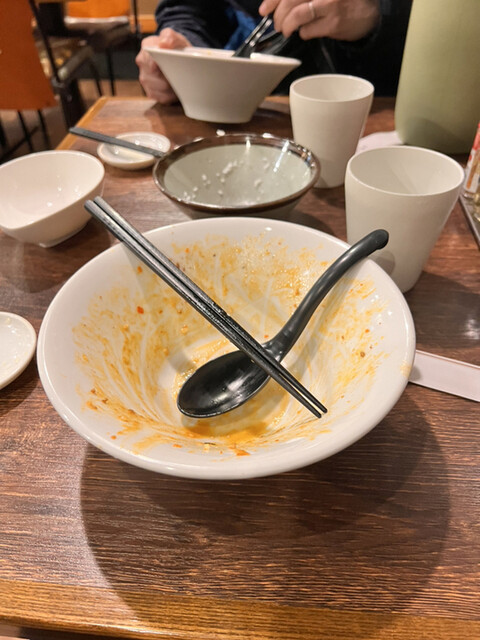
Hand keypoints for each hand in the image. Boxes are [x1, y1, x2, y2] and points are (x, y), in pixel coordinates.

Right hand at [135, 29, 190, 103]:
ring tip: (179, 79)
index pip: (150, 58)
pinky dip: (172, 95)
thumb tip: (163, 44)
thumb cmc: (177, 48)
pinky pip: (162, 98)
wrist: (179, 58)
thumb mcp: (177, 38)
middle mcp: (142, 63)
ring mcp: (145, 79)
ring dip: (172, 86)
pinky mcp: (151, 92)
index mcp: (147, 47)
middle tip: (180, 73)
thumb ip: (170, 37)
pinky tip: (176, 89)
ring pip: (160, 88)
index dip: (160, 63)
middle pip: (155, 75)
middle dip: (169, 75)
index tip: (170, 65)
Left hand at [258, 0, 379, 41]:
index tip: (264, 9)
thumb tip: (275, 5)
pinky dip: (302, 33)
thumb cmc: (342, 1)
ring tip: (286, 30)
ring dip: (287, 25)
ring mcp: (330, 4)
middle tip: (277, 24)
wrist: (368, 13)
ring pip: (297, 15)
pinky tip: (305, 32)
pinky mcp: (333, 23)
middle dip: (278, 15)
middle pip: (290, 0)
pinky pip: (308, 31)